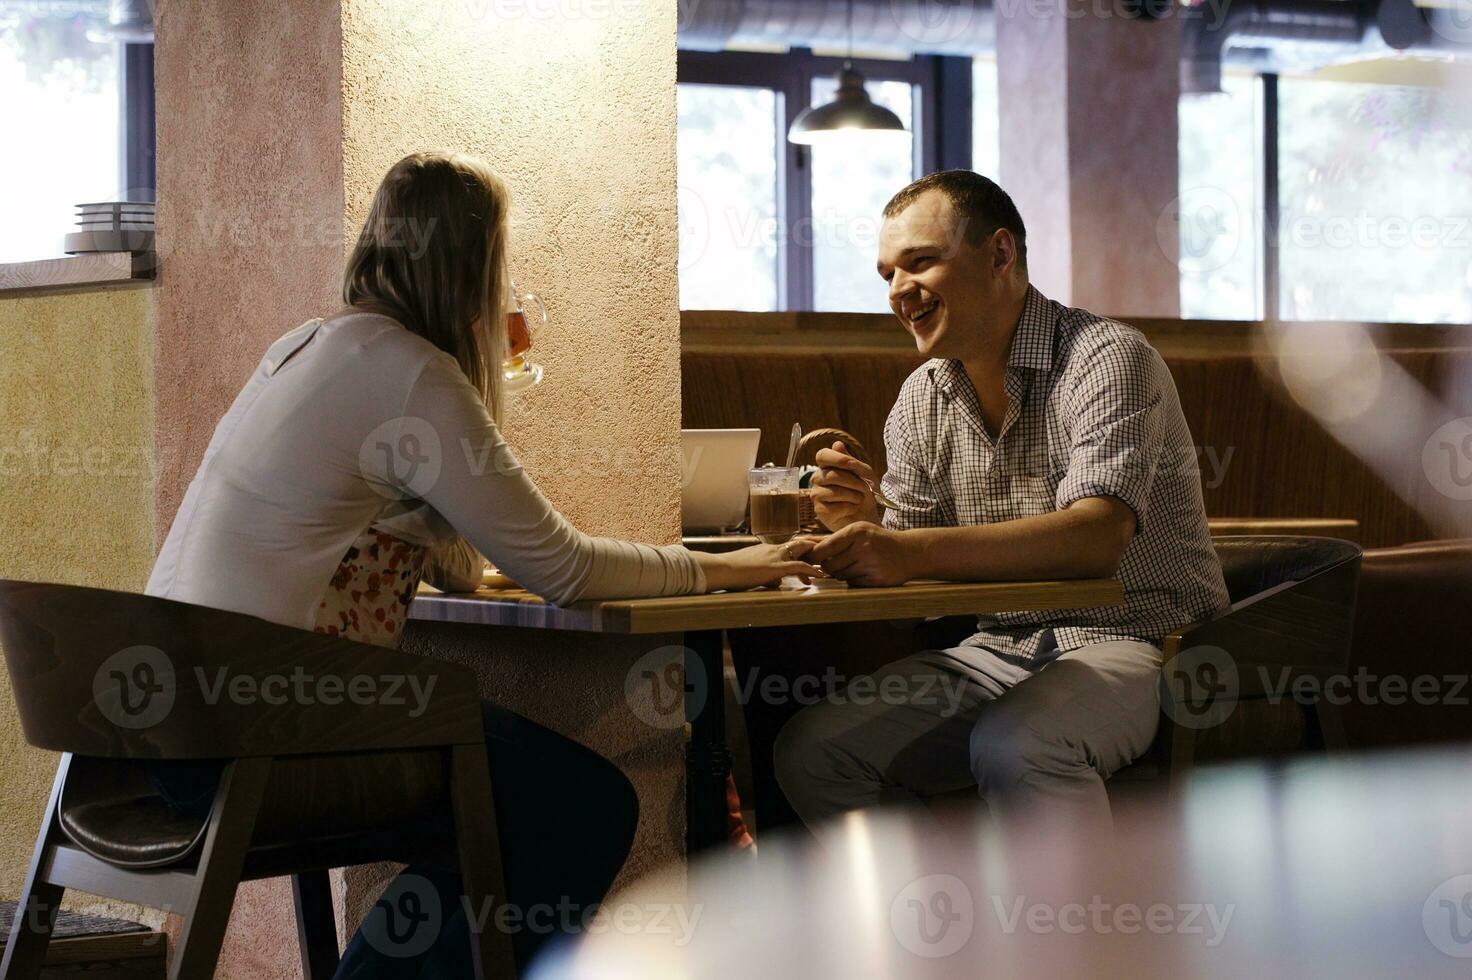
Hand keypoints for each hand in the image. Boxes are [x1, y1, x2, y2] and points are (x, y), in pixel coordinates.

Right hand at [694, 539, 820, 592]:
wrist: (722, 569)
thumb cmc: (730, 572)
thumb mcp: (750, 571)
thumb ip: (766, 574)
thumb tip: (777, 581)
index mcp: (767, 549)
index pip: (789, 547)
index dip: (802, 549)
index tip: (812, 553)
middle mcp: (773, 549)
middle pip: (799, 543)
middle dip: (815, 546)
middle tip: (827, 552)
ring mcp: (775, 556)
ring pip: (802, 551)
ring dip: (817, 556)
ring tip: (830, 563)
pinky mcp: (775, 567)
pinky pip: (799, 566)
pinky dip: (812, 570)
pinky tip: (821, 575)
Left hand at [808, 522, 916, 586]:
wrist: (908, 552)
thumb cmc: (877, 539)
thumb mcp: (858, 531)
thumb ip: (833, 539)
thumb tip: (805, 543)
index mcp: (856, 532)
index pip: (825, 548)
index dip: (813, 556)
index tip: (808, 559)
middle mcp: (863, 547)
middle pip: (830, 565)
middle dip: (828, 567)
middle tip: (834, 563)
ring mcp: (870, 564)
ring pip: (840, 576)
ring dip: (841, 573)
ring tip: (853, 564)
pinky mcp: (876, 579)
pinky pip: (853, 583)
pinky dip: (853, 579)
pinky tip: (864, 571)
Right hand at [810, 441, 881, 530]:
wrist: (866, 516)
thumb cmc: (864, 492)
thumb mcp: (865, 474)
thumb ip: (852, 461)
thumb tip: (837, 444)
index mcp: (827, 466)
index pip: (822, 455)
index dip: (837, 458)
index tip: (852, 464)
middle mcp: (818, 479)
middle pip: (831, 475)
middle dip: (853, 481)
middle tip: (866, 488)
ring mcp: (816, 495)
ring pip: (834, 491)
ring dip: (854, 495)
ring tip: (860, 499)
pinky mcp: (820, 511)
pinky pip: (836, 507)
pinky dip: (850, 507)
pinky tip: (852, 509)